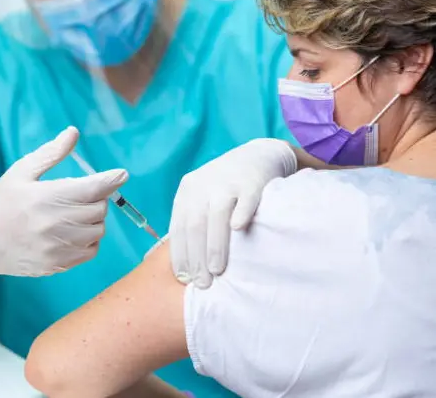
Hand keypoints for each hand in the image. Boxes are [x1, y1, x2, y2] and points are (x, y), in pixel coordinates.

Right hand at [0, 126, 127, 278]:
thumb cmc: (1, 202)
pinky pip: (91, 250)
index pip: (92, 188)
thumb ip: (51, 153)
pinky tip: (74, 231)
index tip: (121, 174)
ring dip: (94, 219)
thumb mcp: (20, 172)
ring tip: (75, 212)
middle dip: (98, 198)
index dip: (111, 179)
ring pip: (98, 230)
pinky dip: (89, 239)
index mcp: (46, 197)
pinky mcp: (58, 264)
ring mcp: (57, 247)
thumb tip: (73, 132)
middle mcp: (54, 224)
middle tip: (83, 193)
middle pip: (99, 209)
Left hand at [169, 138, 296, 287]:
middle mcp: (203, 185)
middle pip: (194, 224)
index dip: (180, 253)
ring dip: (214, 245)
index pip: (179, 227)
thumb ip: (194, 222)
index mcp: (187, 191)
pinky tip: (238, 231)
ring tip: (216, 270)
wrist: (259, 155)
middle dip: (196, 257)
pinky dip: (240, 214)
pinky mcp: (251, 181)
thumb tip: (185, 265)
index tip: (183, 277)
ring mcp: (227, 181)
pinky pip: (244, 200)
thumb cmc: (227, 186)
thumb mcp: (203, 197)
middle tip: (201, 282)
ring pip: (216, 215)